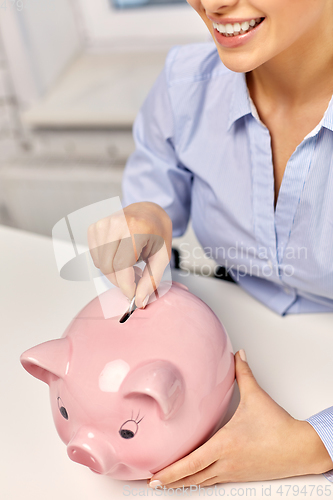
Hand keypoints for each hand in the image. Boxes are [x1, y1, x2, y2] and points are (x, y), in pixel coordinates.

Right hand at [87, 202, 171, 307]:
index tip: (133, 295)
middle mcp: (116, 223)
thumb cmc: (157, 233)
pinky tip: (120, 256)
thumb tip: (139, 301)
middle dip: (121, 281)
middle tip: (134, 278)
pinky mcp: (94, 228)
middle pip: (108, 267)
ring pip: (101, 264)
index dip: (127, 286)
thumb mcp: (162, 256)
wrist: (148, 212)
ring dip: (115, 272)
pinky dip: (107, 263)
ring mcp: (102, 224)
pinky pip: (95, 257)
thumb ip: (151, 280)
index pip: (122, 266)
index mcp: (135, 228)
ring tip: (130, 264)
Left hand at [148, 350, 332, 487]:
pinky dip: (201, 481)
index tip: (154, 476)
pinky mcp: (241, 475)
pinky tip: (196, 479)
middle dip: (170, 481)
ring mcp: (234, 471)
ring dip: (184, 483)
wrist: (300, 448)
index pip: (191, 463)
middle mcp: (226, 462)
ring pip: (203, 481)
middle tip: (152, 482)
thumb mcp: (256, 396)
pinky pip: (215, 480)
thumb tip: (238, 355)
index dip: (170, 472)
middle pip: (192, 477)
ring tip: (168, 483)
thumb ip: (243, 373)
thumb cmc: (278, 427)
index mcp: (225, 445)